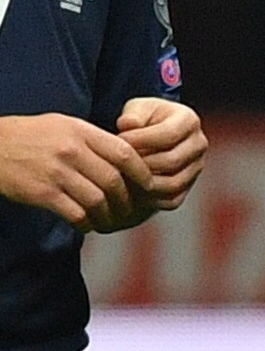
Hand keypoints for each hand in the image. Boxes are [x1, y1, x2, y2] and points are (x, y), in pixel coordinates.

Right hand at [0, 111, 153, 228]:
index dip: (142, 172)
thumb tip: (128, 156)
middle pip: (114, 181)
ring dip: (108, 215)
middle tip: (129, 209)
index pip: (124, 153)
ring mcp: (56, 173)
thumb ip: (94, 139)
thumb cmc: (29, 136)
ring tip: (109, 221)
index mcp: (80, 132)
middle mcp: (71, 151)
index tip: (149, 185)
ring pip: (98, 200)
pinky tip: (87, 224)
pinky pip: (76, 214)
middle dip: (127, 200)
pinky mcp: (42, 193)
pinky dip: (87, 223)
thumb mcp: (64, 125)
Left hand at [114, 99, 205, 210]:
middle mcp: (199, 144)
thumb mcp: (137, 108)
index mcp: (189, 120)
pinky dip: (150, 199)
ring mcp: (196, 167)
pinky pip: (172, 199)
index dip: (141, 140)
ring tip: (123, 177)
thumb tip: (128, 125)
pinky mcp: (189, 186)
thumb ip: (132, 115)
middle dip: (141, 164)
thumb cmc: (144, 119)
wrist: (154, 132)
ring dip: (145, 183)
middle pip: (172, 161)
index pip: (169, 135)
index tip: (118, 140)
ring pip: (173, 184)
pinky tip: (131, 190)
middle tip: (118, 163)